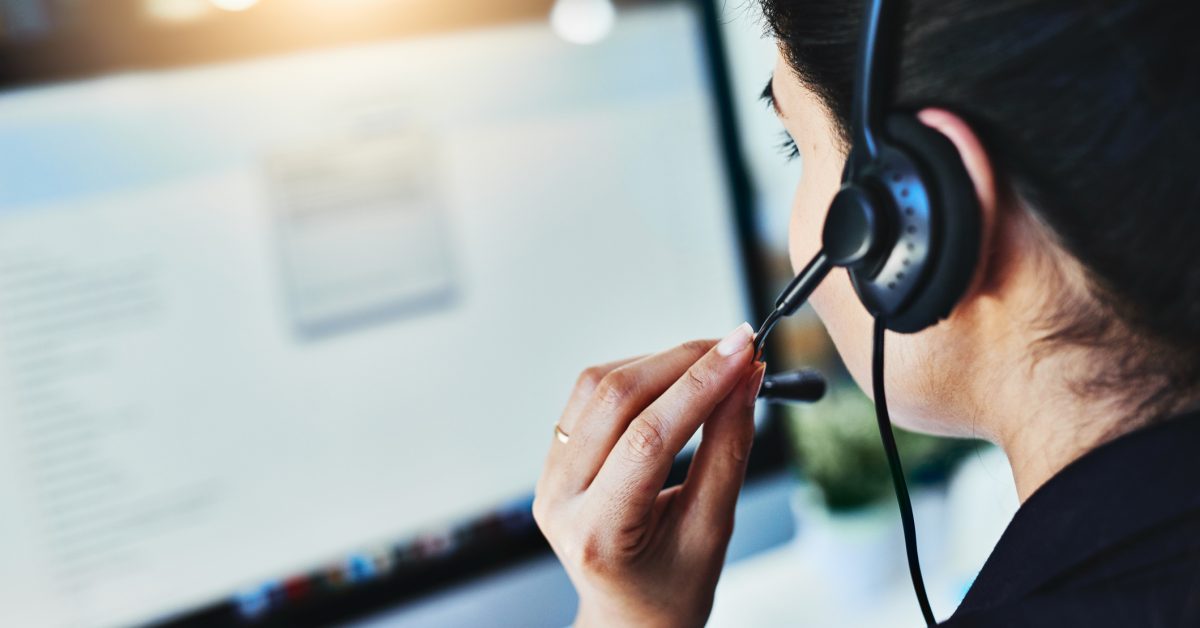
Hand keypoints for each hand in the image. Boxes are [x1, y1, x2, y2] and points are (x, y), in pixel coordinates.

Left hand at [533, 324, 765, 627]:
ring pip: (598, 387)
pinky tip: (675, 378)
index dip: (700, 386)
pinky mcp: (554, 458)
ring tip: (713, 362)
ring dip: (659, 362)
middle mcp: (559, 500)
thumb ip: (728, 450)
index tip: (744, 351)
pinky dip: (637, 375)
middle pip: (616, 400)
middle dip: (683, 362)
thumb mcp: (713, 529)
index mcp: (596, 533)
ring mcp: (548, 477)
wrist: (631, 616)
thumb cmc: (673, 588)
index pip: (647, 439)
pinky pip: (589, 396)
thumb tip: (745, 379)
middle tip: (739, 346)